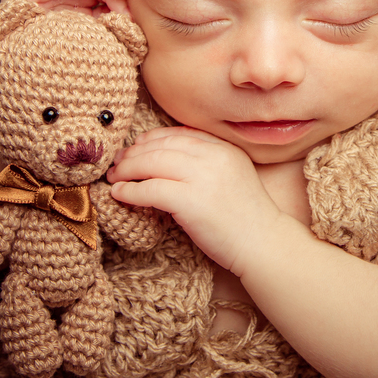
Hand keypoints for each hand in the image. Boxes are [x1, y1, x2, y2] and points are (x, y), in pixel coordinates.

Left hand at [106, 127, 282, 274]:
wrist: (263, 244)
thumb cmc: (245, 217)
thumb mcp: (232, 176)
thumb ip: (207, 162)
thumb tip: (166, 159)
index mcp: (224, 148)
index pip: (179, 133)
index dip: (152, 138)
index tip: (136, 147)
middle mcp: (213, 156)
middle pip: (162, 145)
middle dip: (134, 153)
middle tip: (117, 163)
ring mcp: (202, 177)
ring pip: (152, 162)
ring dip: (127, 170)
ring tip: (114, 177)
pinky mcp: (190, 200)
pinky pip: (150, 189)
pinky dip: (130, 191)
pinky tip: (119, 194)